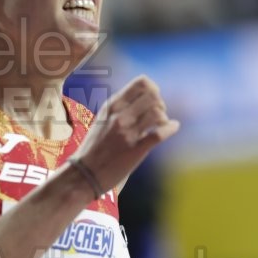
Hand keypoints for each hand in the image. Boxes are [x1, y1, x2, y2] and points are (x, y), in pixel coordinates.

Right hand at [76, 75, 179, 193]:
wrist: (84, 174)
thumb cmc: (94, 148)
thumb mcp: (102, 120)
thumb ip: (120, 109)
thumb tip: (142, 101)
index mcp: (112, 106)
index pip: (141, 83)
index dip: (153, 89)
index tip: (152, 101)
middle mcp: (120, 116)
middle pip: (153, 95)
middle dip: (160, 103)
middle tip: (158, 115)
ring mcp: (127, 133)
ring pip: (157, 113)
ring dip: (164, 118)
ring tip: (161, 125)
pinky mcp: (135, 150)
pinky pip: (159, 133)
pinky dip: (171, 128)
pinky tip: (173, 127)